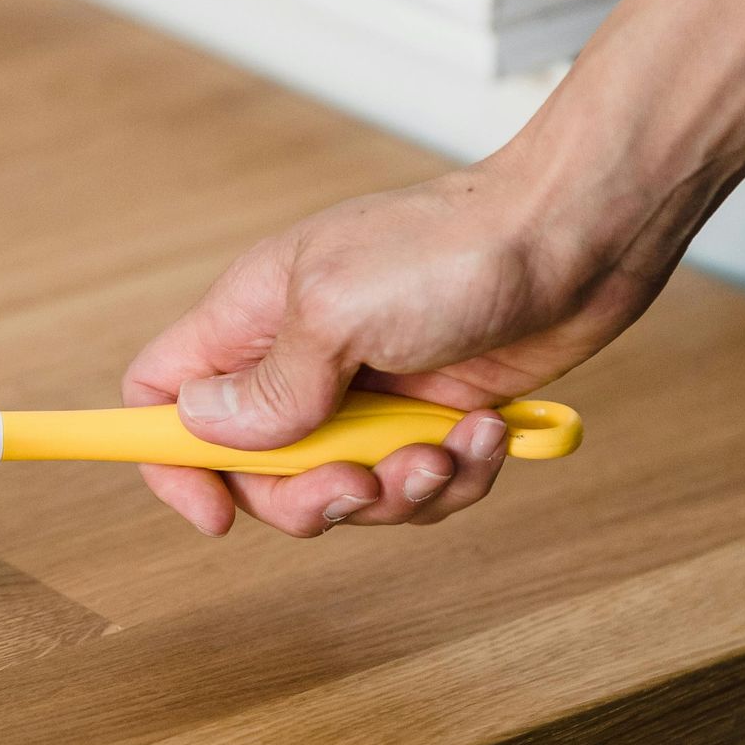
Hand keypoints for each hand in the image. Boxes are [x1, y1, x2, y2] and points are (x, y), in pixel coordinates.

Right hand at [123, 155, 683, 537]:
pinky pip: (420, 486)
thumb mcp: (339, 311)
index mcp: (254, 318)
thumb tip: (204, 428)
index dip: (168, 460)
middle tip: (363, 483)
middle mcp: (303, 360)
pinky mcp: (435, 414)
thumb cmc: (456, 247)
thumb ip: (269, 383)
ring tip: (446, 446)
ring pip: (346, 490)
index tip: (213, 511)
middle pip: (258, 472)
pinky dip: (457, 475)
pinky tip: (489, 431)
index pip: (162, 395)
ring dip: (400, 491)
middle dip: (312, 498)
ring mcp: (371, 392)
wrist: (582, 233)